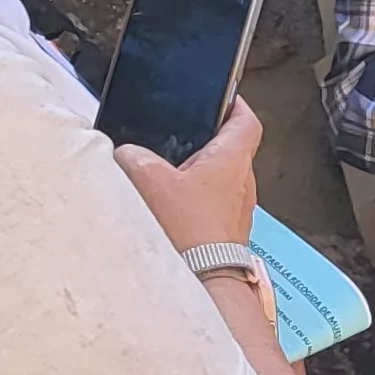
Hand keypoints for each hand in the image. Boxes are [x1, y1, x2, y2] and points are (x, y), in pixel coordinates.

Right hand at [114, 96, 262, 252]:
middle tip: (186, 135)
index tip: (224, 95)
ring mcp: (238, 209)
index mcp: (233, 160)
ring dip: (201, 173)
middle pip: (232, 149)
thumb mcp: (150, 180)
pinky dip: (197, 199)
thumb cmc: (189, 230)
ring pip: (222, 179)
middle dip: (208, 140)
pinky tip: (171, 205)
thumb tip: (128, 153)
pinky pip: (214, 205)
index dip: (236, 104)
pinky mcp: (226, 230)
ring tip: (171, 172)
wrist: (204, 279)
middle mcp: (243, 183)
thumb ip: (134, 156)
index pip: (247, 121)